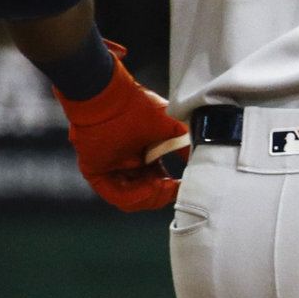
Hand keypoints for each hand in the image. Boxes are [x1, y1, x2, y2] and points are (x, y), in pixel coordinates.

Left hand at [56, 49, 187, 211]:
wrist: (110, 98)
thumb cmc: (139, 106)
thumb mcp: (172, 127)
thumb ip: (186, 145)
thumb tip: (201, 161)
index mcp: (146, 156)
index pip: (159, 182)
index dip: (172, 188)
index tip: (186, 186)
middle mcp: (129, 166)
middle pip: (146, 195)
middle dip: (163, 195)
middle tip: (175, 188)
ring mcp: (112, 171)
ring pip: (131, 199)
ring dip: (151, 197)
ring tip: (164, 187)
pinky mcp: (96, 174)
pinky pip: (116, 194)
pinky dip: (136, 195)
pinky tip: (152, 186)